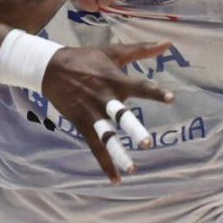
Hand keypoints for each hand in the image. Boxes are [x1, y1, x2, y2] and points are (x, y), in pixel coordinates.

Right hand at [42, 41, 174, 182]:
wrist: (51, 68)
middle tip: (147, 143)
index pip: (139, 87)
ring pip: (106, 136)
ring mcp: (93, 113)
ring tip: (132, 170)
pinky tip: (116, 179)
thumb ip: (142, 49)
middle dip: (133, 129)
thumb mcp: (113, 52)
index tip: (170, 98)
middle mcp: (105, 99)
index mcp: (115, 80)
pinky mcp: (82, 123)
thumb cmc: (86, 59)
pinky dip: (105, 163)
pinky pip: (95, 147)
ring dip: (118, 153)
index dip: (154, 93)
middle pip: (121, 116)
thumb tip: (169, 43)